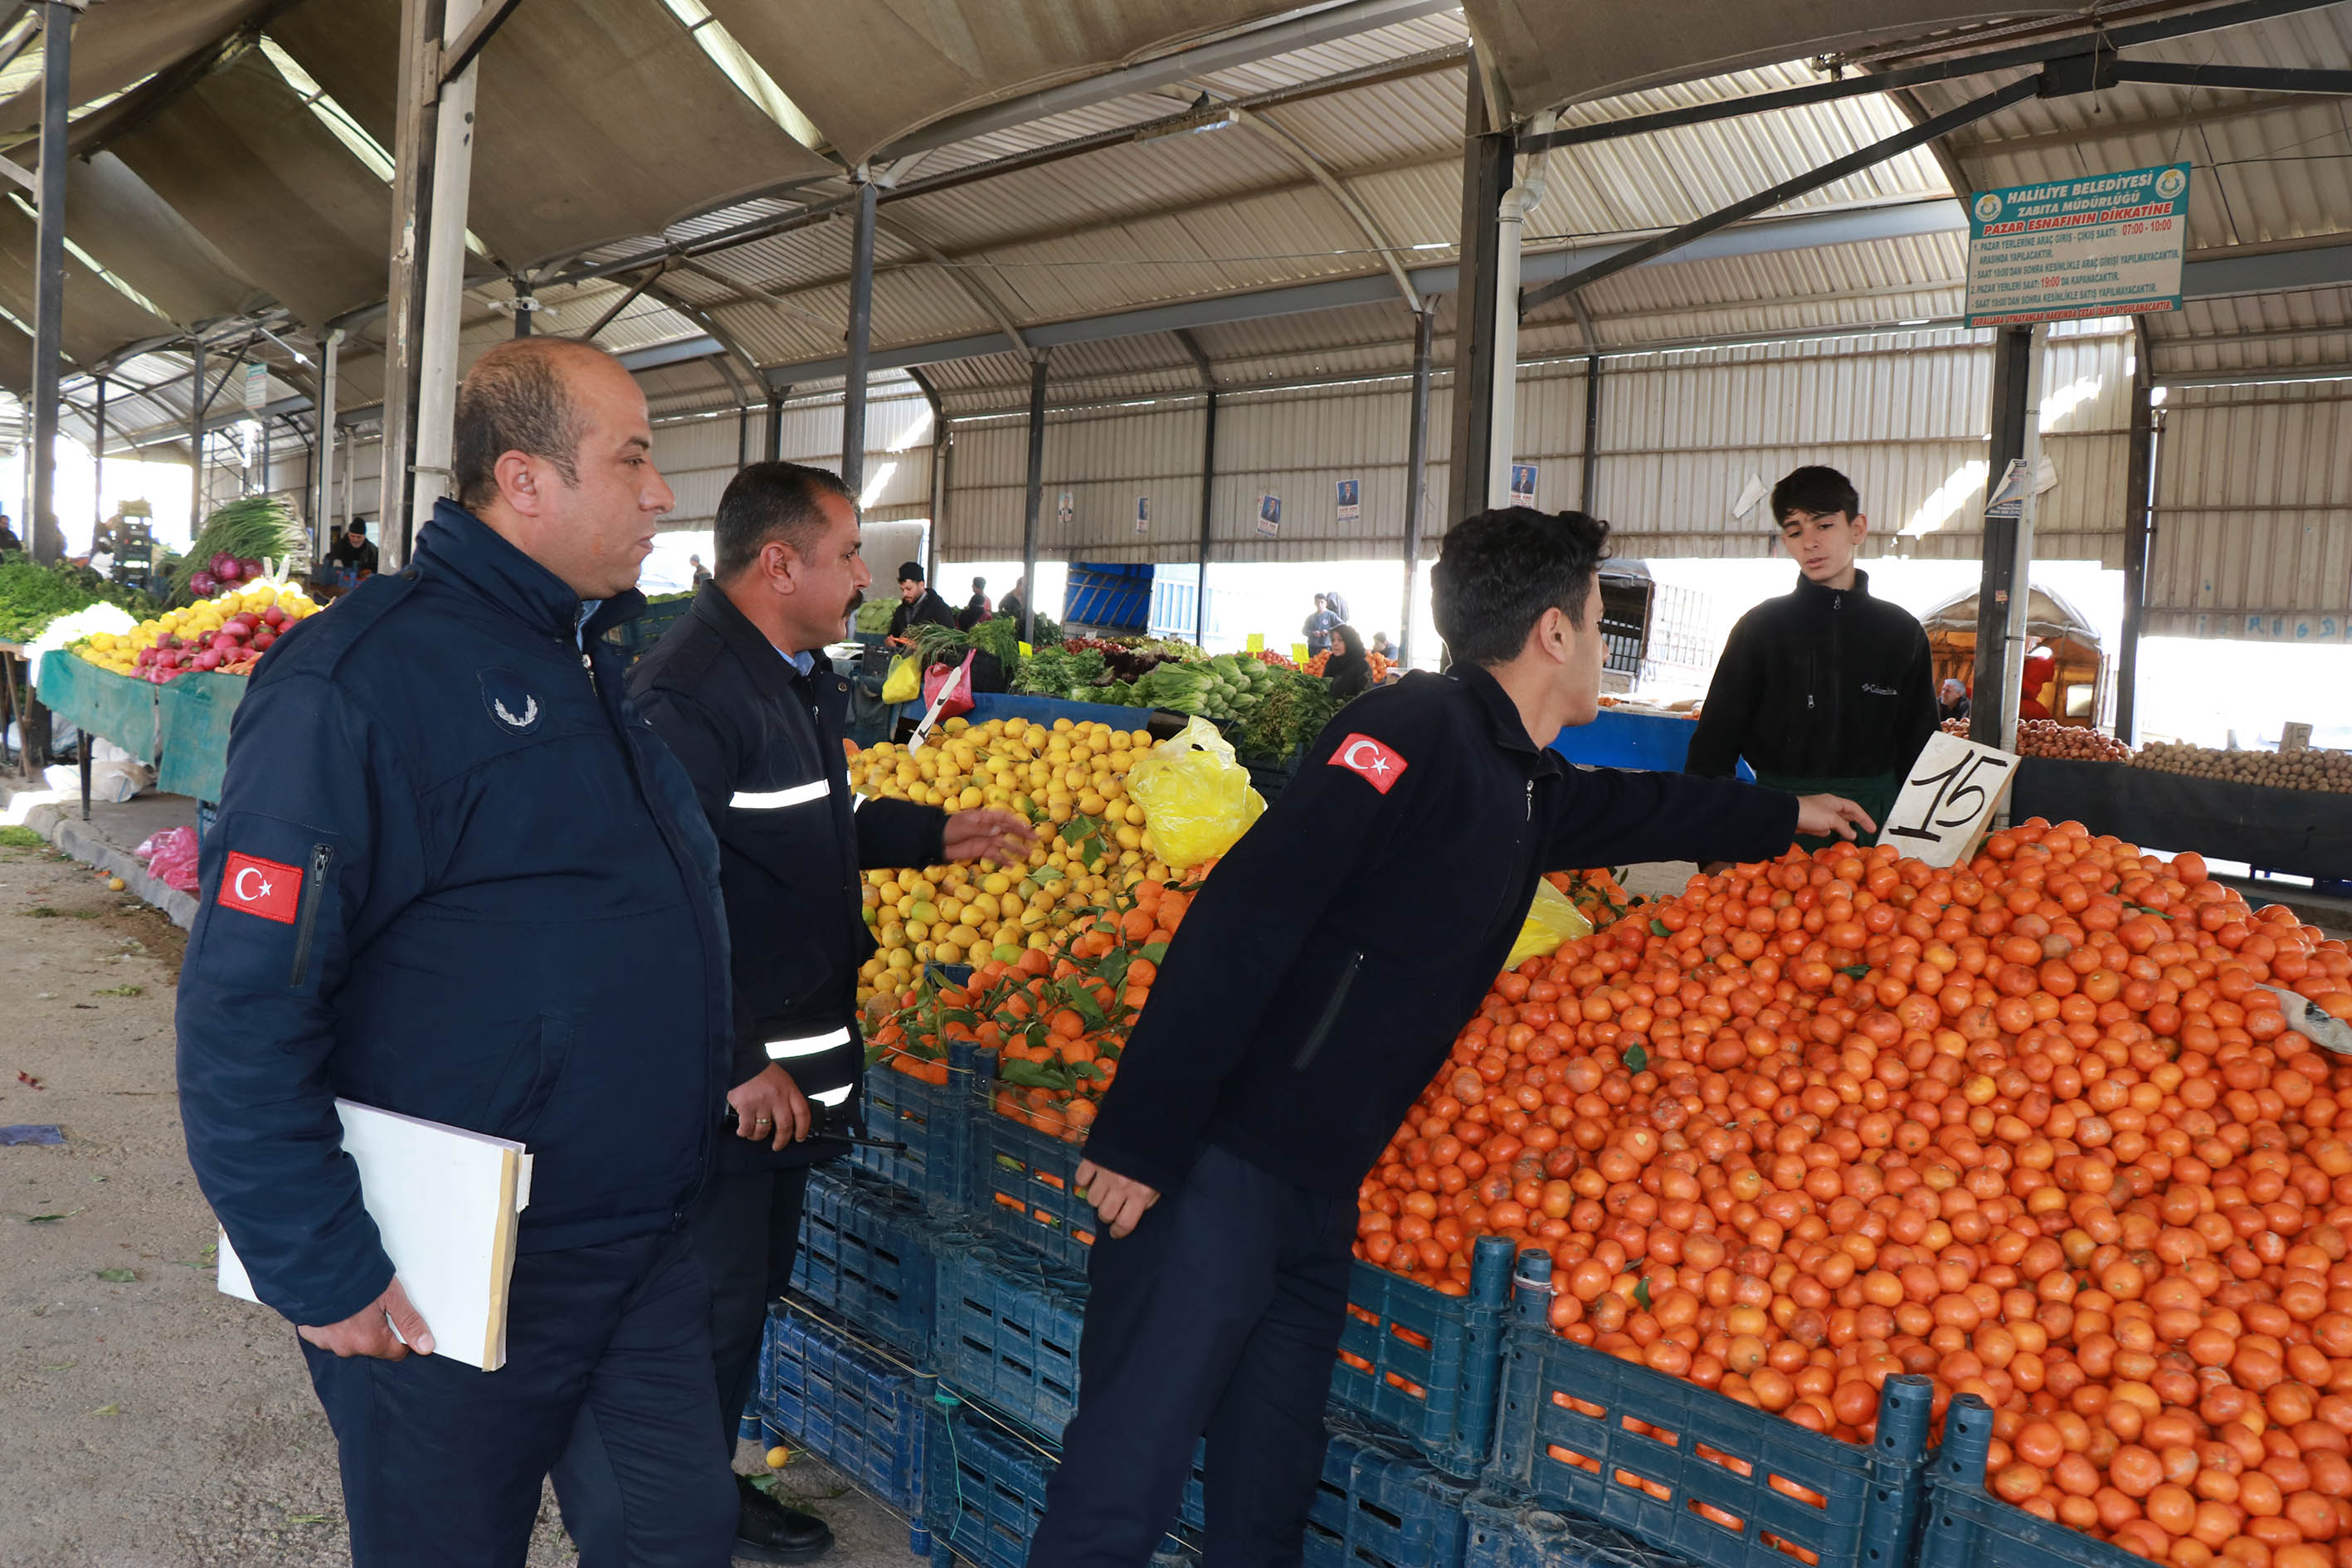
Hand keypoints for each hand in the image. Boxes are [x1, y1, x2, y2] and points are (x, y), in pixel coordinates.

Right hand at [298, 1275, 433, 1359]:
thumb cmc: (357, 1276)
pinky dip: (332, 1323)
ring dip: (351, 1327)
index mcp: (369, 1341)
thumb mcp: (393, 1296)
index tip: (398, 1321)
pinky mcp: (309, 1332)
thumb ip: (410, 1323)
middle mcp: (345, 1347)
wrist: (322, 1263)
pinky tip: (335, 1306)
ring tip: (354, 1303)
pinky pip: (326, 1334)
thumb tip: (426, 1346)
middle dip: (375, 1329)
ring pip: (347, 1340)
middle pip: (370, 1346)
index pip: (395, 1352)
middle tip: (373, 1305)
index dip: (401, 1337)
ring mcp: (325, 1341)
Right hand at [729, 1064, 810, 1150]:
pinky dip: (745, 1132)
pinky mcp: (746, 1105)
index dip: (803, 1129)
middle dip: (782, 1140)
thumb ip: (787, 1096)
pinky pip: (747, 1127)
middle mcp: (777, 1097)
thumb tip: (790, 1117)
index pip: (802, 1113)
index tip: (800, 1137)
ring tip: (755, 1135)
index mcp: (789, 1089)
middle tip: (778, 1145)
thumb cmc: (762, 1071)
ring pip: (764, 1129)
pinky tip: (743, 1131)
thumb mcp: (782, 1080)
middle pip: (785, 1126)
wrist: (743, 1061)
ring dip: (759, 1137)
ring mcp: (761, 1102)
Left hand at [943, 808, 1036, 865]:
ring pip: (1004, 844)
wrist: (935, 840)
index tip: (1027, 827)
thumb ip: (981, 828)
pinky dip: (1003, 860)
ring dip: (1016, 848)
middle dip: (1022, 834)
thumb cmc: (948, 828)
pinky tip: (1012, 865)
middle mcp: (987, 827)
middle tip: (1035, 839)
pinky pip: (994, 855)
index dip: (1016, 821)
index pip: (1004, 817)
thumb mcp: (963, 825)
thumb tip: (998, 831)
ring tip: (1028, 854)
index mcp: (984, 817)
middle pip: (1008, 829)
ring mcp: (985, 839)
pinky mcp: (980, 851)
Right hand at [1074, 1159, 1159, 1238]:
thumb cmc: (1161, 1151)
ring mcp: (1105, 1173)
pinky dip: (1084, 1180)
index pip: (1125, 1224)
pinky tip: (1093, 1177)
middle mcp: (1121, 1187)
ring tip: (1104, 1191)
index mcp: (1140, 1194)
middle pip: (1104, 1214)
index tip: (1116, 1232)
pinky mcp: (1093, 1159)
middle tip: (1112, 1209)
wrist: (1151, 1119)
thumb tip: (1137, 1210)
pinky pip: (1081, 1178)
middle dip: (1108, 1215)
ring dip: (1097, 1197)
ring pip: (1091, 1199)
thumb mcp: (1164, 1179)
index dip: (1119, 1232)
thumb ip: (1150, 1198)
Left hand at [1795, 793, 1876, 841]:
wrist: (1787, 816)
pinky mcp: (1809, 822)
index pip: (1854, 808)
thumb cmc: (1810, 813)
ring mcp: (1817, 814)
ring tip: (1849, 834)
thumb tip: (1853, 834)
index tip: (1872, 828)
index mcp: (1834, 801)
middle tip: (1865, 830)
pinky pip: (1821, 827)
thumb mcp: (1832, 820)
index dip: (1865, 818)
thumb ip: (1844, 827)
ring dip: (1841, 827)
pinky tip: (1827, 834)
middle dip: (1856, 821)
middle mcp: (1827, 806)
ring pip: (1834, 821)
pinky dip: (1826, 830)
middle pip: (1845, 813)